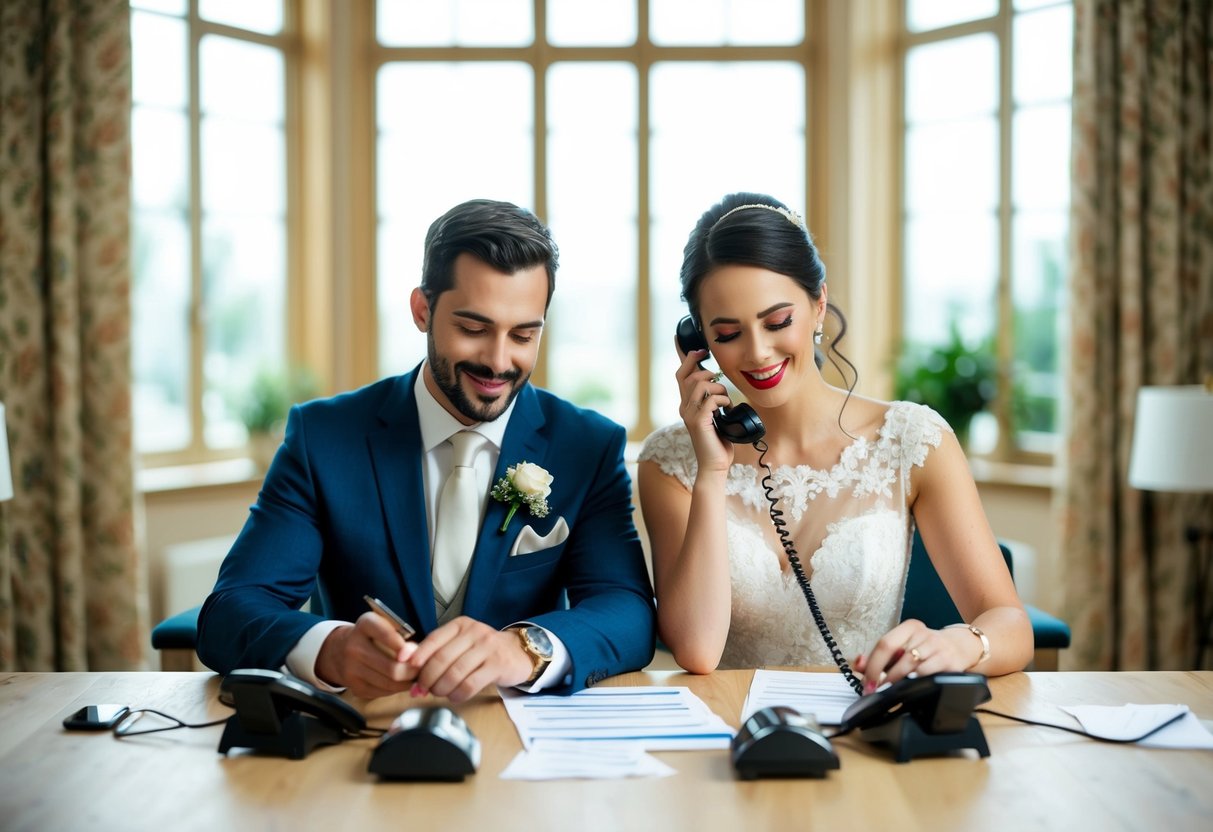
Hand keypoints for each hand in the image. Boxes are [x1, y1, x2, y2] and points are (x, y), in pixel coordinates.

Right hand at [315, 611, 418, 698]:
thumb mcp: (384, 625)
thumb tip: (416, 655)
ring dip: (407, 682)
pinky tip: (401, 682)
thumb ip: (402, 636)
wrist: (340, 651)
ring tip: (415, 676)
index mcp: (365, 624)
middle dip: (413, 671)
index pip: (386, 634)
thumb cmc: (372, 636)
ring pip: (390, 683)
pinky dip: (396, 689)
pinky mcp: (355, 687)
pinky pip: (383, 692)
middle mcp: (354, 646)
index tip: (416, 653)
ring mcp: (352, 669)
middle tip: (423, 669)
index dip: (404, 647)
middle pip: (392, 667)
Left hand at [405, 616, 533, 703]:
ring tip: (438, 694)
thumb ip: (437, 651)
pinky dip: (457, 694)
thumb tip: (407, 666)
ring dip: (441, 688)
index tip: (405, 668)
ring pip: (455, 673)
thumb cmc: (482, 650)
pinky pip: (470, 684)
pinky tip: (454, 697)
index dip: (417, 655)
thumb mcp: (461, 643)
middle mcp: (474, 632)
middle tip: (421, 690)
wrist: (517, 653)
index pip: (433, 639)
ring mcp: (488, 648)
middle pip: (442, 659)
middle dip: (427, 678)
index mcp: (461, 624)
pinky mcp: (497, 665)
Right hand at [675, 345, 733, 473]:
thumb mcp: (715, 415)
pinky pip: (711, 398)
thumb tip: (720, 383)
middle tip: (720, 384)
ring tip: (726, 401)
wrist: (715, 464)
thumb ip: (713, 400)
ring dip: (719, 389)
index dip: (685, 356)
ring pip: (701, 384)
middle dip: (707, 373)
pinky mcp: (698, 421)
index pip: (681, 374)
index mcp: (686, 403)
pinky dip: (724, 400)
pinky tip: (728, 410)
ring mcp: (689, 414)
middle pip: (689, 375)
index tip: (694, 346)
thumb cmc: (718, 441)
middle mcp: (683, 406)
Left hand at [853, 619, 980, 692]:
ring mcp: (937, 646)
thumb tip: (859, 664)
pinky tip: (911, 686)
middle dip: (882, 675)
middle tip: (874, 690)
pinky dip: (916, 680)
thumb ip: (881, 656)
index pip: (884, 643)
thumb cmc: (928, 649)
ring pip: (910, 664)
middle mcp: (923, 633)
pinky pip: (928, 672)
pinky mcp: (949, 660)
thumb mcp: (906, 647)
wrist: (962, 646)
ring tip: (889, 691)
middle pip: (895, 653)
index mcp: (909, 628)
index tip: (867, 681)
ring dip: (896, 680)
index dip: (873, 664)